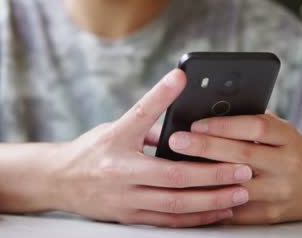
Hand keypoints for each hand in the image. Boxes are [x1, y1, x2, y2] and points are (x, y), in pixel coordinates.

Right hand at [48, 69, 253, 227]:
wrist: (58, 181)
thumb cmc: (92, 150)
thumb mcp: (114, 127)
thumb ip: (147, 120)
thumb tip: (183, 114)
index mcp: (117, 143)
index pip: (143, 115)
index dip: (163, 97)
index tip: (183, 79)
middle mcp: (121, 174)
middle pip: (173, 176)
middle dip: (213, 174)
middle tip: (243, 169)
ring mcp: (126, 200)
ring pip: (176, 205)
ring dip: (212, 200)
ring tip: (241, 193)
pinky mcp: (130, 217)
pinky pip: (169, 222)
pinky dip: (197, 218)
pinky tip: (218, 211)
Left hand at [168, 111, 301, 223]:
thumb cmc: (292, 150)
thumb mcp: (281, 130)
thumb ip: (252, 120)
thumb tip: (210, 108)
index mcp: (289, 138)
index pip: (256, 127)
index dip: (225, 124)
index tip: (196, 123)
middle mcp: (288, 165)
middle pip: (243, 155)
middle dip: (206, 147)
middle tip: (177, 141)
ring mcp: (280, 193)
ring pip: (237, 186)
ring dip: (205, 177)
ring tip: (178, 168)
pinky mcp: (272, 215)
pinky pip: (237, 209)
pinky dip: (213, 201)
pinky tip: (193, 192)